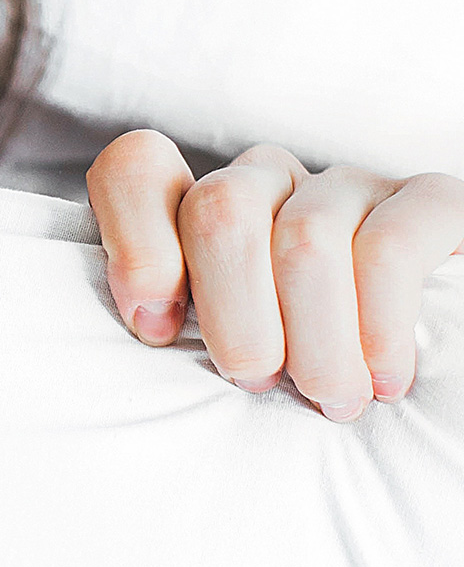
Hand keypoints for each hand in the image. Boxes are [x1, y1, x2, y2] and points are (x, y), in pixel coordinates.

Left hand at [87, 130, 463, 420]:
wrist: (428, 394)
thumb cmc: (296, 378)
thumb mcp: (220, 353)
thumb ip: (169, 324)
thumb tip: (148, 327)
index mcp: (202, 208)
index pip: (137, 169)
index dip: (135, 243)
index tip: (157, 329)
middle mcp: (271, 180)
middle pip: (220, 209)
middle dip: (234, 314)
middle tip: (257, 381)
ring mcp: (350, 186)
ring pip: (304, 239)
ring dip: (314, 339)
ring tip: (330, 398)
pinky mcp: (432, 203)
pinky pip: (389, 247)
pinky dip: (378, 325)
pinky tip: (384, 377)